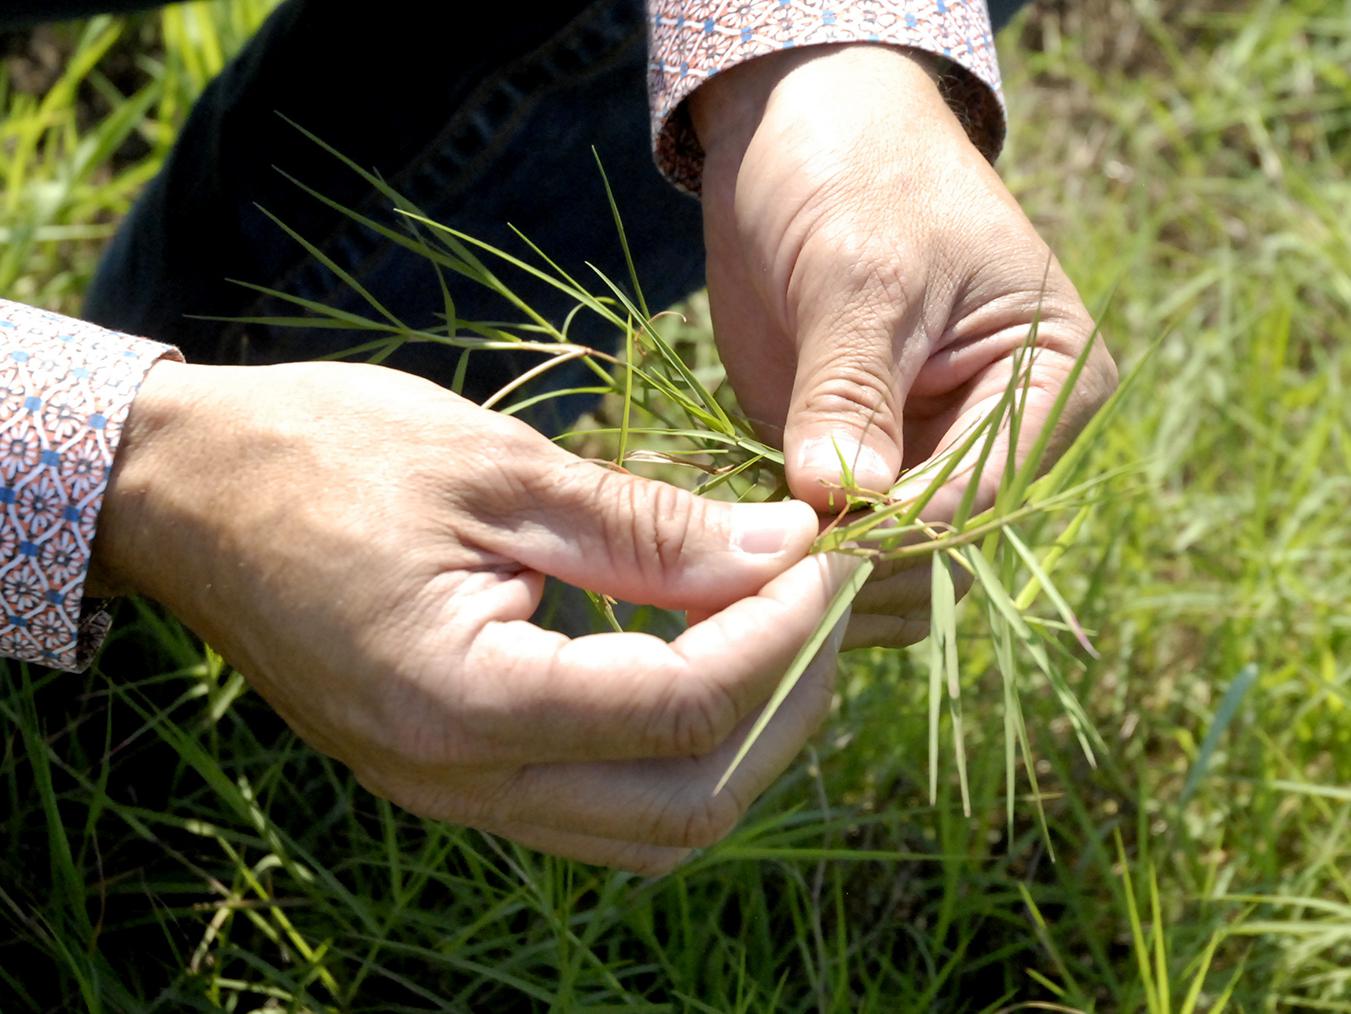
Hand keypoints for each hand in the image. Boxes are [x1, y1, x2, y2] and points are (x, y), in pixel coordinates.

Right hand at [91, 360, 855, 872]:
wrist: (184, 490)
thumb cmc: (324, 452)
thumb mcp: (500, 470)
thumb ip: (649, 530)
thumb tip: (785, 551)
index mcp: (464, 702)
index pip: (683, 710)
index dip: (781, 635)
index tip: (826, 558)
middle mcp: (458, 782)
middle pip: (684, 803)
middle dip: (783, 704)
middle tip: (823, 604)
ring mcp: (449, 793)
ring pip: (647, 827)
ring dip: (737, 741)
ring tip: (778, 635)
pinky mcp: (448, 774)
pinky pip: (594, 804)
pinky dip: (670, 748)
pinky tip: (698, 661)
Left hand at [692, 44, 1117, 648]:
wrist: (800, 131)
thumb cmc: (856, 174)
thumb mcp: (861, 273)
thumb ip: (853, 387)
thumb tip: (841, 498)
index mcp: (1048, 381)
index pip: (982, 494)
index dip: (897, 531)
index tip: (809, 548)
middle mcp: (995, 433)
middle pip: (938, 544)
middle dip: (857, 564)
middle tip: (762, 578)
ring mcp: (919, 452)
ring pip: (881, 555)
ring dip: (816, 570)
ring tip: (737, 579)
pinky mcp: (848, 458)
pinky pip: (824, 530)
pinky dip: (781, 548)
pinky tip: (727, 557)